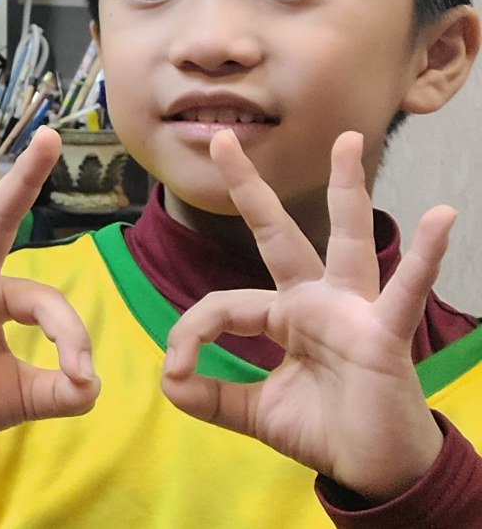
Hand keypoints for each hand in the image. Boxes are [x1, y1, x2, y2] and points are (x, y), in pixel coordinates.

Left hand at [162, 129, 450, 502]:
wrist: (372, 471)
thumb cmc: (322, 430)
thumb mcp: (252, 412)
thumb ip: (209, 395)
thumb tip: (168, 380)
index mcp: (284, 314)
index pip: (223, 303)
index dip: (191, 333)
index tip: (176, 369)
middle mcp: (316, 301)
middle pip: (276, 234)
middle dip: (248, 188)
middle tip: (224, 138)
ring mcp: (352, 311)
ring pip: (345, 240)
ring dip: (346, 190)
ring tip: (347, 142)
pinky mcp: (384, 333)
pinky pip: (404, 290)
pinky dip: (424, 257)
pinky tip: (441, 218)